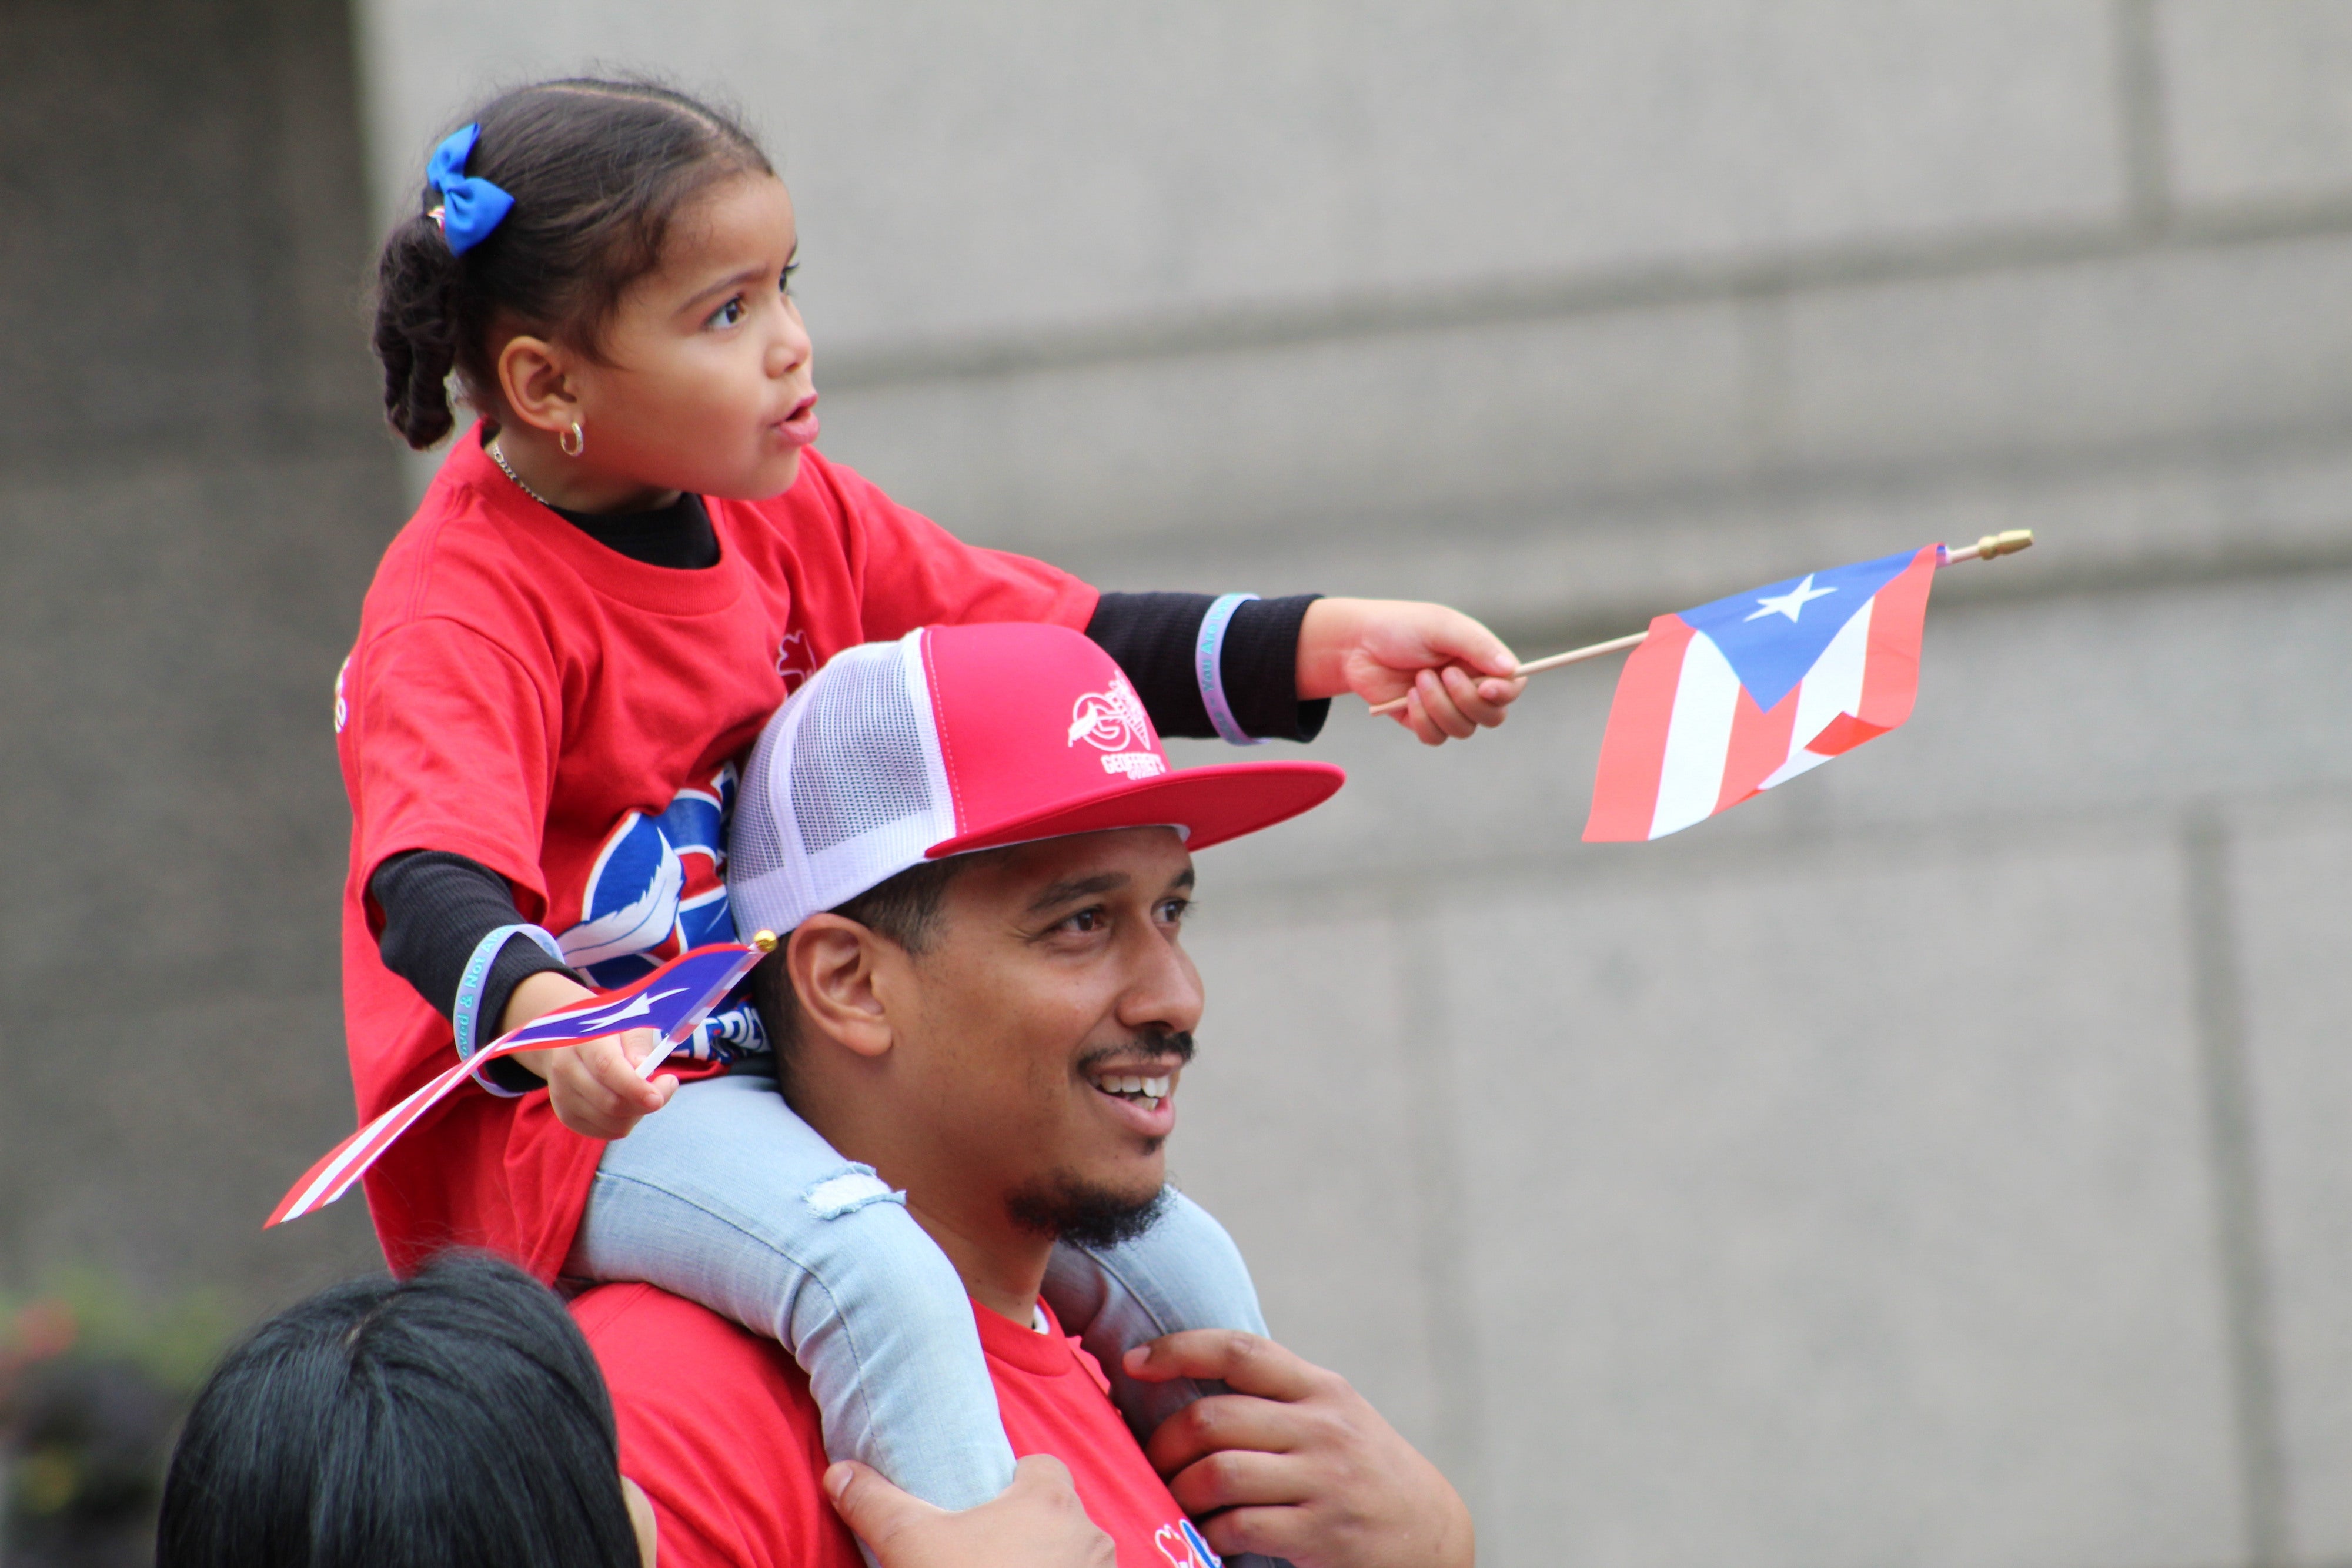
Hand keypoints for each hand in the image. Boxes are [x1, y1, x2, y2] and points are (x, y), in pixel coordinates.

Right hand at [502, 970, 676, 1138]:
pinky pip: (605, 1132)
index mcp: (582, 1040)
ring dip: (637, 1113)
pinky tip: (629, 1102)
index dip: (634, 1087)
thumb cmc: (610, 1029)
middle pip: (609, 1102)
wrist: (572, 1038)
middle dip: (645, 1103)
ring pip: (610, 1122)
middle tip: (667, 1086)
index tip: (658, 1097)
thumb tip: (642, 1069)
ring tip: (645, 1091)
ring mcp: (562, 1095)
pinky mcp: (566, 1115)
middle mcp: (565, 1069)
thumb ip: (637, 1042)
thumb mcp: (628, 1020)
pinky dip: (625, 1123)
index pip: (606, 1069)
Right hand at [824, 1454, 1115, 1567]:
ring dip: (1048, 1564)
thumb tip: (837, 1472)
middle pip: (1058, 1515)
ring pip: (1073, 1557)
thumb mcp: (911, 1544)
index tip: (982, 1506)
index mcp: (1049, 1500)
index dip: (1011, 1481)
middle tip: (984, 1554)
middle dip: (1027, 1530)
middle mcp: (1089, 1535)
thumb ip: (876, 1503)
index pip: (1040, 1467)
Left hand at [1127, 1330, 1473, 1567]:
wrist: (1430, 1534)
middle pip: (1214, 1418)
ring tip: (1175, 1501)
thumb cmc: (1362, 1471)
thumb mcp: (1333, 1417)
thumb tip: (1188, 1387)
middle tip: (1151, 1462)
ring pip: (1218, 1474)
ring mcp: (1324, 1480)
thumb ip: (1277, 1400)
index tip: (1133, 1361)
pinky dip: (1210, 1534)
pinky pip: (1239, 1527)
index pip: (1239, 1351)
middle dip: (1165, 1443)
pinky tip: (1209, 1536)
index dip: (1178, 1349)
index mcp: (1320, 1389)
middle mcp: (1322, 1427)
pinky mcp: (1321, 1532)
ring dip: (1180, 1491)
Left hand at [1296, 598, 1524, 745]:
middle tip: (1443, 674)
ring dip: (1440, 707)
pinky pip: (1436, 737)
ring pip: (1464, 730)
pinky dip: (1422, 720)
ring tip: (1418, 680)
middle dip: (1467, 700)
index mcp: (1480, 660)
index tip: (1485, 686)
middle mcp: (1469, 686)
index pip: (1511, 686)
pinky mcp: (1423, 721)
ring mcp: (1447, 706)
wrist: (1356, 645)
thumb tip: (1511, 670)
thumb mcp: (1441, 627)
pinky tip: (1407, 697)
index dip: (1505, 692)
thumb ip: (1477, 646)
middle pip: (1493, 716)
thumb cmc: (1401, 627)